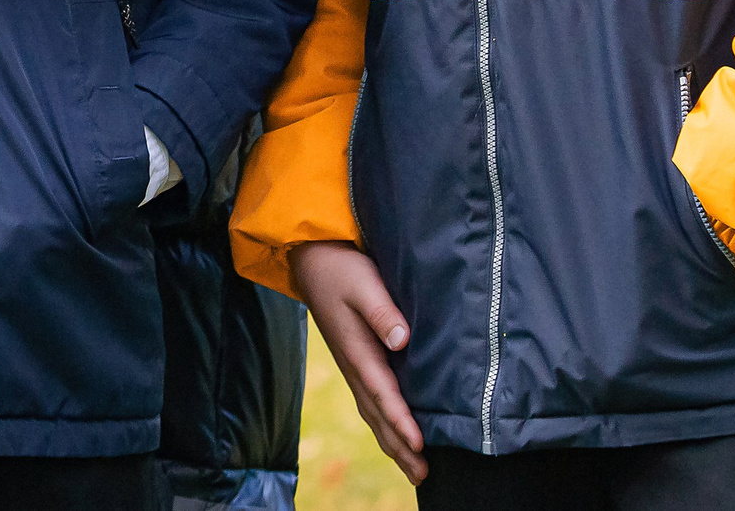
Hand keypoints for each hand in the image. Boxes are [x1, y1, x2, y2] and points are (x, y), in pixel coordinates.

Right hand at [290, 240, 424, 484]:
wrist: (311, 259)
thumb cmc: (341, 269)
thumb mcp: (364, 283)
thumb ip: (382, 312)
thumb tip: (402, 340)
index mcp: (356, 351)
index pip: (383, 394)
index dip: (402, 421)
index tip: (420, 445)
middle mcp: (353, 365)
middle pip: (377, 415)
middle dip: (399, 446)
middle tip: (423, 475)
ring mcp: (351, 365)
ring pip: (372, 413)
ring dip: (392, 441)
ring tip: (414, 467)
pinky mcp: (354, 359)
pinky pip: (369, 401)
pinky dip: (383, 423)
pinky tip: (394, 432)